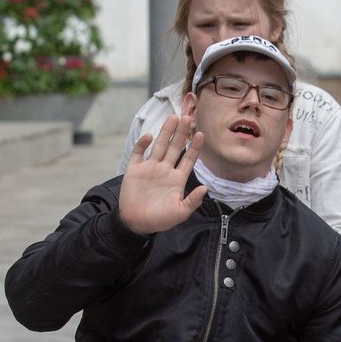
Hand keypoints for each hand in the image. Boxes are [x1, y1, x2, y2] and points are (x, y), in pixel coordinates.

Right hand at [118, 114, 207, 235]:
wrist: (136, 223)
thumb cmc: (159, 220)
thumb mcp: (180, 213)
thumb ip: (192, 201)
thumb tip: (205, 188)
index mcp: (177, 179)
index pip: (188, 159)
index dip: (195, 148)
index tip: (200, 134)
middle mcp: (164, 170)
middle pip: (175, 147)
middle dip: (181, 133)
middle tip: (187, 117)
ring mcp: (150, 168)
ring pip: (159, 146)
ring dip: (166, 132)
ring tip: (173, 117)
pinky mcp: (135, 170)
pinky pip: (139, 153)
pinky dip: (142, 144)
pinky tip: (148, 136)